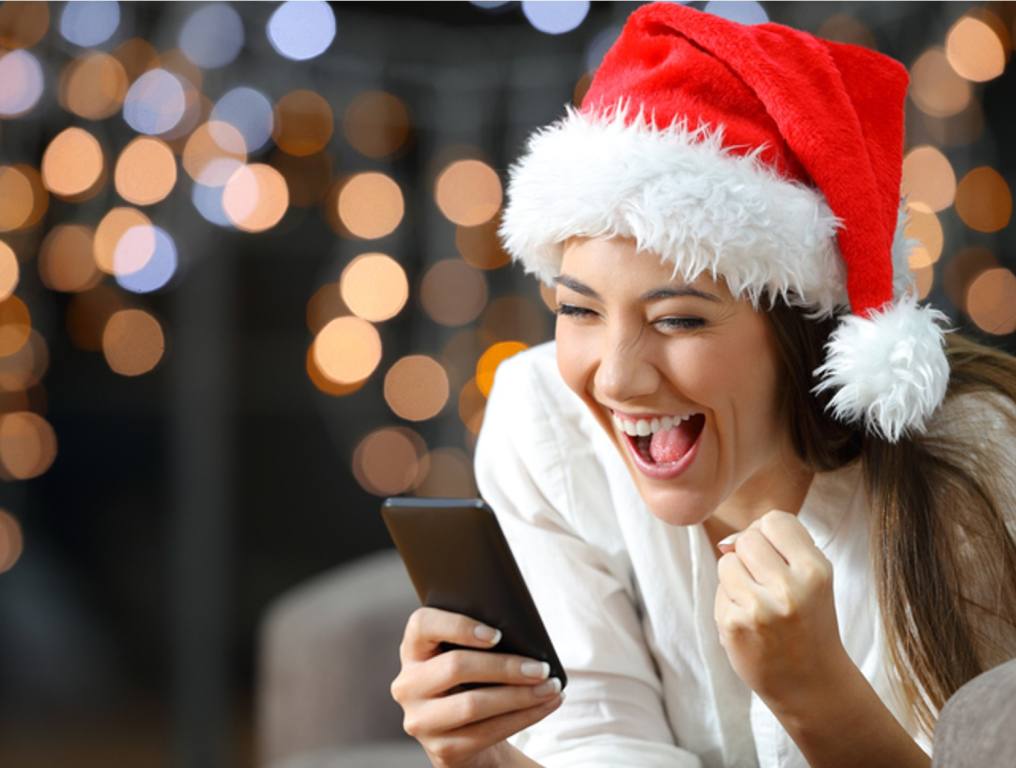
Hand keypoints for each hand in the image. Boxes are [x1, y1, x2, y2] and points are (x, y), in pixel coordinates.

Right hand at [391, 606, 564, 767]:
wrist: (464, 734)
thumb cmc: (471, 681)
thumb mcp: (467, 656)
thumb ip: (480, 641)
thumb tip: (525, 637)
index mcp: (413, 650)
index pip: (422, 625)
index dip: (458, 626)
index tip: (497, 634)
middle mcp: (408, 685)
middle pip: (455, 667)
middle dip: (505, 666)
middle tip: (541, 667)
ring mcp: (421, 720)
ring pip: (473, 704)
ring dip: (520, 696)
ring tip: (550, 687)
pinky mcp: (441, 749)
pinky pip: (487, 732)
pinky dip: (524, 717)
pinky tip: (546, 705)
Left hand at [713, 509, 850, 708]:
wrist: (811, 684)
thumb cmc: (809, 622)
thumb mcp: (813, 579)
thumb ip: (779, 548)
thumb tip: (726, 542)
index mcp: (815, 570)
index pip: (775, 520)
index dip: (768, 533)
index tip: (775, 554)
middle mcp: (790, 588)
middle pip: (746, 539)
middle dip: (749, 556)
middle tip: (765, 583)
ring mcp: (759, 608)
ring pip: (726, 563)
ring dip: (735, 578)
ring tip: (758, 603)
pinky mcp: (734, 625)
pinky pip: (719, 592)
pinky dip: (729, 604)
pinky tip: (749, 624)